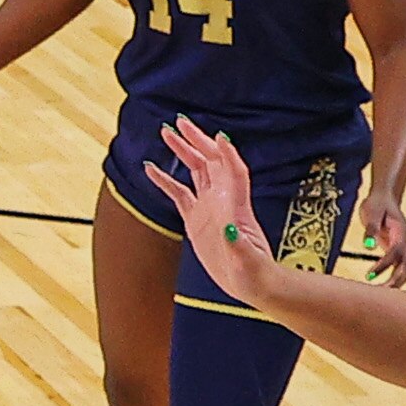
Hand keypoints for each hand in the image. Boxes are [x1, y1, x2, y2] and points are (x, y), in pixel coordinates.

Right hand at [144, 116, 276, 307]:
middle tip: (179, 123)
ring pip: (195, 170)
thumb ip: (239, 245)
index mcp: (236, 207)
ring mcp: (209, 208)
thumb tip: (230, 228)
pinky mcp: (196, 219)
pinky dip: (165, 180)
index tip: (217, 136)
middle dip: (197, 141)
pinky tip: (151, 169)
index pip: (234, 171)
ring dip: (183, 151)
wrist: (251, 283)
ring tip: (167, 133)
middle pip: (211, 161)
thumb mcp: (248, 260)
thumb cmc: (254, 272)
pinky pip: (179, 193)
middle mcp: (223, 201)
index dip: (228, 154)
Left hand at [356, 182, 405, 286]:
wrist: (384, 198)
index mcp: (402, 233)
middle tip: (379, 296)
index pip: (394, 254)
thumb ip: (370, 229)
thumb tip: (367, 246)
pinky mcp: (399, 252)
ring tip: (378, 297)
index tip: (368, 275)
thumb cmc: (376, 204)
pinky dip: (392, 280)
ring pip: (405, 272)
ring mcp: (405, 248)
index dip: (383, 266)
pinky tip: (379, 289)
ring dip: (395, 285)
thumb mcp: (371, 213)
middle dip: (395, 283)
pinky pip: (399, 270)